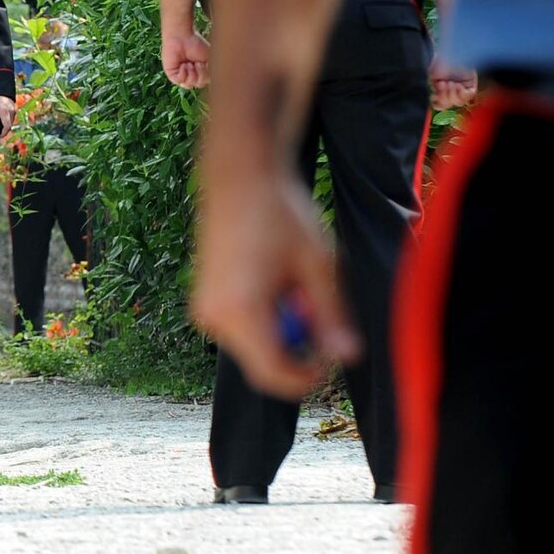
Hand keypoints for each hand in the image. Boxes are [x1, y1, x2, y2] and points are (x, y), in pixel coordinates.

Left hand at [0, 95, 15, 138]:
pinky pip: (12, 118)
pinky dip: (8, 121)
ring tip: (0, 127)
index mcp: (4, 112)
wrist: (0, 88)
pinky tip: (2, 121)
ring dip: (6, 126)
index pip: (7, 126)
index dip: (4, 133)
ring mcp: (13, 110)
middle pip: (10, 126)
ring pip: (11, 122)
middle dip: (5, 131)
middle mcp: (10, 112)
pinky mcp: (14, 109)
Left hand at [161, 30, 210, 89]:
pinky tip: (183, 64)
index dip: (207, 74)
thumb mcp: (209, 60)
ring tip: (189, 63)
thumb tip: (214, 82)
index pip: (206, 82)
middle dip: (201, 74)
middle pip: (199, 84)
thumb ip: (212, 73)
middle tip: (197, 63)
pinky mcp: (172, 75)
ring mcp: (181, 75)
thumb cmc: (196, 44)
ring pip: (189, 84)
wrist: (182, 37)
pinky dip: (183, 72)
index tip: (206, 63)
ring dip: (192, 73)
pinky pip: (180, 81)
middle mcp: (191, 75)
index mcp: (200, 72)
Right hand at [189, 163, 358, 400]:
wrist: (241, 176)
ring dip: (281, 331)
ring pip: (252, 347)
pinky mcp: (204, 300)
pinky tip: (275, 283)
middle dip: (297, 348)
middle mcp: (214, 317)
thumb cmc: (280, 213)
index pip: (274, 374)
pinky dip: (264, 318)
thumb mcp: (318, 265)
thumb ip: (332, 316)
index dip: (308, 377)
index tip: (332, 358)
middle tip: (317, 307)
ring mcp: (205, 309)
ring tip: (296, 286)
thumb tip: (348, 356)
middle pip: (263, 363)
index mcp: (240, 311)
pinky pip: (240, 328)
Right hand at [430, 55, 477, 110]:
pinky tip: (457, 85)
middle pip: (449, 104)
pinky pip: (469, 96)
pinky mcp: (471, 83)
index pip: (440, 104)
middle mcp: (452, 88)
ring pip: (459, 102)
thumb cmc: (438, 60)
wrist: (450, 50)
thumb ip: (431, 89)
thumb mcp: (429, 76)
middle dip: (444, 97)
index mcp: (440, 88)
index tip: (433, 96)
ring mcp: (462, 86)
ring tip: (449, 83)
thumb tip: (431, 101)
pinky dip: (462, 93)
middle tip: (442, 84)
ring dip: (452, 94)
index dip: (437, 103)